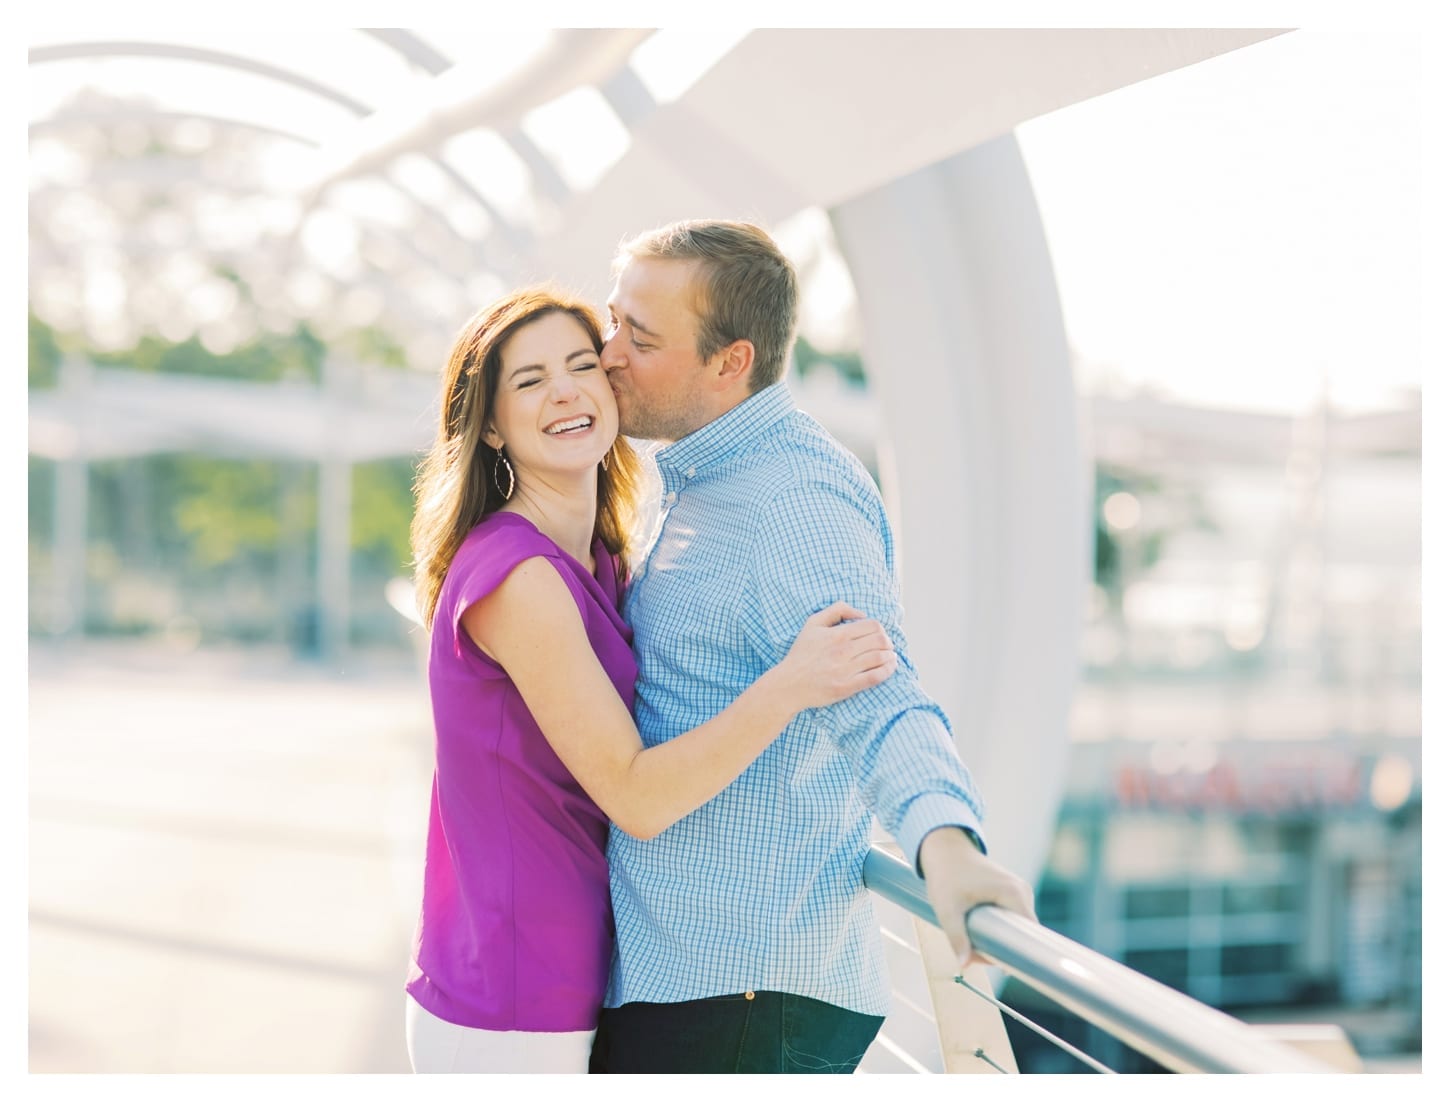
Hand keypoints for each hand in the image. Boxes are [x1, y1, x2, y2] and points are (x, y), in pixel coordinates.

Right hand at [777, 601, 896, 708]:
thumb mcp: (813, 623)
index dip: (880, 629)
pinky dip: (887, 671)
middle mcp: (843, 651)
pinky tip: (890, 668)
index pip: (872, 625)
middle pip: (880, 640)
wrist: (789, 684)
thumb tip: (861, 614)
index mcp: (837, 634)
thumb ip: (837, 610)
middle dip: (888, 642)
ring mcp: (846, 669)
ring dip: (890, 656)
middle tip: (887, 647)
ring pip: (880, 657)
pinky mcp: (847, 687)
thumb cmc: (801, 653)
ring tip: (891, 657)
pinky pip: (875, 677)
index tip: (879, 635)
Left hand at [918, 826, 1036, 970]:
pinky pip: (1011, 918)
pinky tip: (977, 932)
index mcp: (1014, 894)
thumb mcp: (948, 909)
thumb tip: (964, 965)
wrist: (945, 850)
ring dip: (997, 939)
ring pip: (1016, 927)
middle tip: (974, 956)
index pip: (1030, 933)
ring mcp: (1019, 891)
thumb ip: (957, 937)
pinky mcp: (1012, 892)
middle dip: (1001, 949)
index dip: (1020, 954)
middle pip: (1022, 933)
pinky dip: (997, 928)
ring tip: (971, 944)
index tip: (1002, 967)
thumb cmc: (946, 876)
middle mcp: (1023, 891)